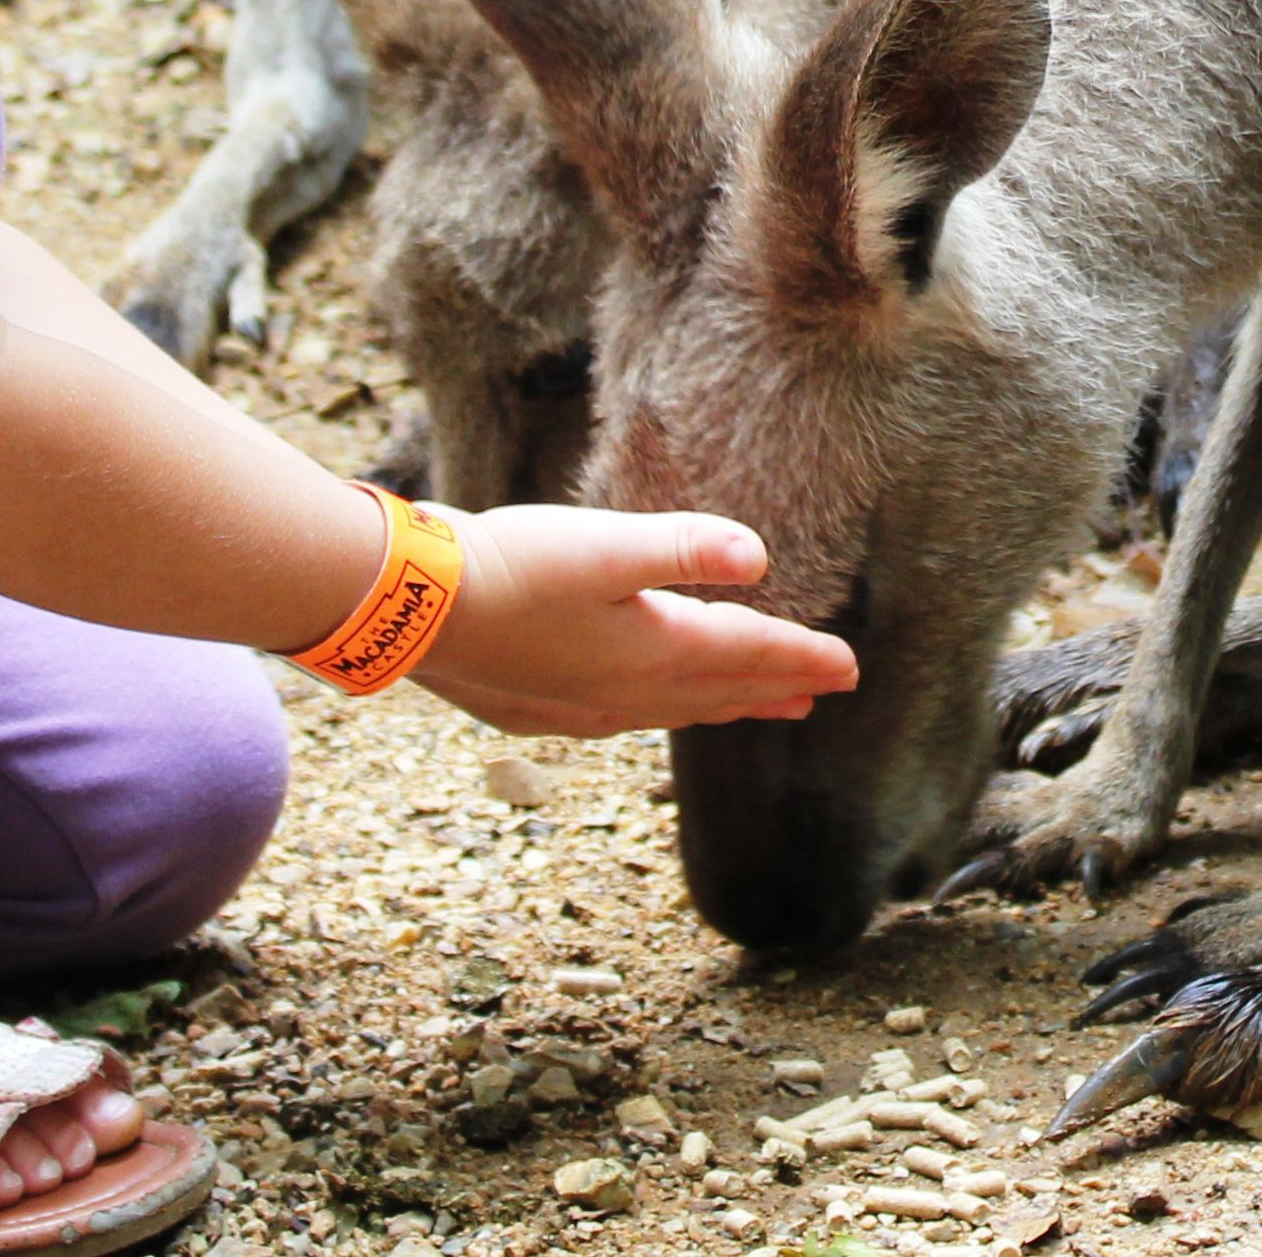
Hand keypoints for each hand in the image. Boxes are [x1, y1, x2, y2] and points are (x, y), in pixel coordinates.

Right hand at [416, 506, 857, 736]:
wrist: (410, 609)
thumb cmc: (510, 567)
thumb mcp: (606, 544)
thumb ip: (685, 548)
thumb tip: (759, 556)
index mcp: (653, 651)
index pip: (748, 655)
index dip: (802, 657)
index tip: (850, 668)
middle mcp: (626, 691)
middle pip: (721, 693)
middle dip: (775, 689)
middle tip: (822, 694)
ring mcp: (582, 707)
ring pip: (677, 712)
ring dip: (725, 707)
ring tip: (759, 708)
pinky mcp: (542, 708)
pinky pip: (629, 717)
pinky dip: (665, 712)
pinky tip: (650, 708)